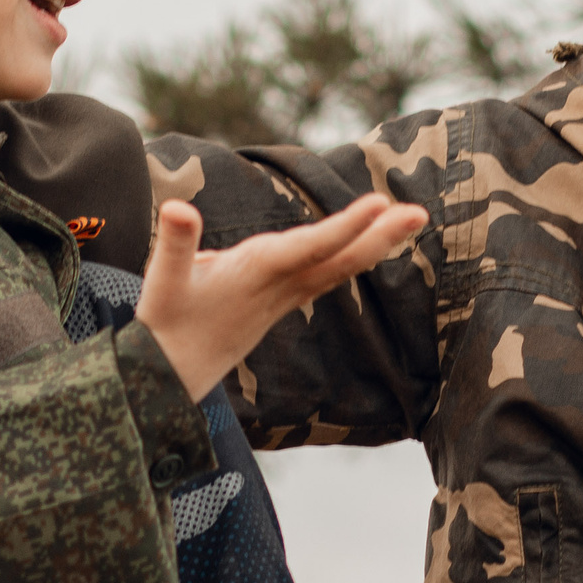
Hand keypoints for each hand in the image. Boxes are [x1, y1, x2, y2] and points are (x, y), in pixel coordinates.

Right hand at [138, 196, 427, 401]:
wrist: (171, 377)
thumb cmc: (166, 326)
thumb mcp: (162, 283)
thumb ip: (174, 244)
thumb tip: (177, 207)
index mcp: (254, 276)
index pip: (307, 248)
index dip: (343, 227)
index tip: (379, 205)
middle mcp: (278, 287)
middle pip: (337, 259)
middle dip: (378, 236)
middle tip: (420, 213)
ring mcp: (283, 296)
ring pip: (338, 266)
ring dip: (374, 242)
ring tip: (410, 218)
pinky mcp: (281, 300)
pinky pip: (327, 273)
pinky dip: (352, 253)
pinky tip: (373, 241)